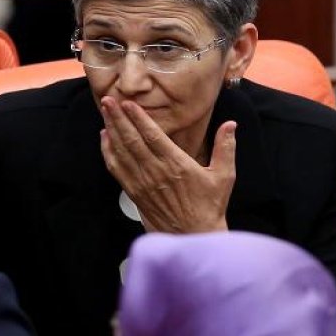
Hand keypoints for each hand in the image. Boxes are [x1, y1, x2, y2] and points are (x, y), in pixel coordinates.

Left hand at [99, 96, 236, 232]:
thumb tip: (231, 124)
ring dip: (111, 131)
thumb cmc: (209, 206)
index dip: (138, 118)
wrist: (192, 235)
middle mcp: (156, 171)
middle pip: (132, 140)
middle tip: (108, 101)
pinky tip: (104, 139)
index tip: (128, 103)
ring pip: (122, 152)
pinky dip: (108, 152)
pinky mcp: (134, 192)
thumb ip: (225, 148)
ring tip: (105, 113)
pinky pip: (116, 169)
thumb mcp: (224, 176)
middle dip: (118, 118)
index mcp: (176, 164)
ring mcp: (142, 182)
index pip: (152, 135)